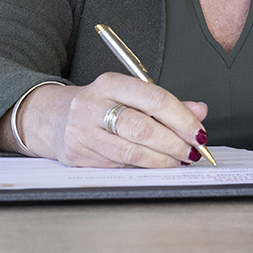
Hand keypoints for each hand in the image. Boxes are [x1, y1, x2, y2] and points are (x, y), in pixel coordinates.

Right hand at [18, 73, 209, 168]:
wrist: (52, 118)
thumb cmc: (98, 106)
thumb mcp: (129, 95)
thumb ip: (164, 104)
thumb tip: (199, 111)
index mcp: (109, 83)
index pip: (153, 98)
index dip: (182, 118)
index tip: (199, 133)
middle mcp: (93, 105)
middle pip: (142, 127)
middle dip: (174, 143)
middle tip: (192, 152)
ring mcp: (83, 132)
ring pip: (131, 152)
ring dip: (161, 160)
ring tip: (178, 161)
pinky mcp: (78, 155)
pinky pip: (118, 166)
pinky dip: (143, 169)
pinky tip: (155, 166)